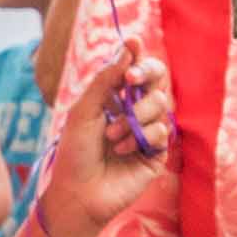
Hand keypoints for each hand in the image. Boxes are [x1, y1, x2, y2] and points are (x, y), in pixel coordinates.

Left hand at [37, 41, 172, 236]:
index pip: (134, 68)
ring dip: (135, 114)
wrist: (77, 194)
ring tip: (112, 134)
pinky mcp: (157, 153)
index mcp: (115, 99)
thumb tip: (128, 47)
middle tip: (130, 78)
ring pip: (161, 103)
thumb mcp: (84, 110)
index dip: (137, 54)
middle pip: (157, 79)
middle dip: (146, 72)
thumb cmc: (74, 153)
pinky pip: (162, 131)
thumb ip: (105, 79)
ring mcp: (147, 132)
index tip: (133, 43)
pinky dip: (141, 136)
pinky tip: (122, 150)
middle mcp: (134, 112)